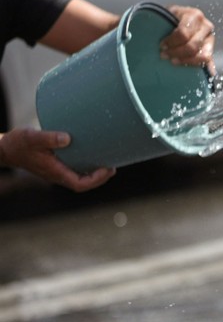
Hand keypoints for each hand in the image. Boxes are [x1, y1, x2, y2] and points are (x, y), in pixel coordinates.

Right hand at [0, 128, 114, 191]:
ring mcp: (57, 171)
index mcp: (54, 172)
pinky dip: (87, 166)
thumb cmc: (18, 143)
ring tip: (109, 162)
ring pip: (80, 178)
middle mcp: (57, 174)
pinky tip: (94, 155)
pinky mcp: (56, 165)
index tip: (108, 168)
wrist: (6, 148)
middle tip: (114, 166)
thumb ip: (48, 138)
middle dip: (100, 178)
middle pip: (83, 184)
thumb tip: (68, 138)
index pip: (79, 184)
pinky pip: (75, 170)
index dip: (96, 180)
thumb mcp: (32, 137)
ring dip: (95, 174)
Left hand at [161, 5, 215, 73]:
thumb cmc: (169, 18)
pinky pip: (208, 62)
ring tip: (174, 61)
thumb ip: (160, 22)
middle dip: (176, 52)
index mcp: (194, 15)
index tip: (161, 46)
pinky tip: (202, 74)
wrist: (178, 18)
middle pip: (192, 46)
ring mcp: (210, 39)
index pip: (183, 34)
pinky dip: (206, 68)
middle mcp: (205, 26)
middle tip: (164, 55)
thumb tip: (148, 36)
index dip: (171, 42)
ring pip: (203, 56)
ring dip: (186, 61)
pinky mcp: (211, 49)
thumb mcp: (165, 15)